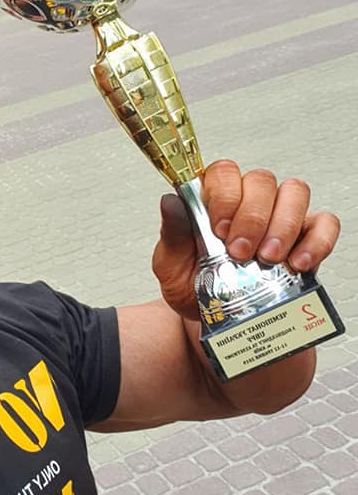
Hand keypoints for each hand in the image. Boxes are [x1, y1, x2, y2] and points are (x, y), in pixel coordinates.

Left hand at [151, 159, 340, 319]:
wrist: (218, 322)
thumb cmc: (194, 288)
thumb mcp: (171, 265)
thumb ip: (173, 234)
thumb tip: (170, 202)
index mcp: (214, 199)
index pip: (224, 172)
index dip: (224, 194)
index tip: (219, 228)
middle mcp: (250, 201)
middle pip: (261, 181)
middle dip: (252, 217)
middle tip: (241, 252)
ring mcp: (281, 216)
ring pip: (294, 193)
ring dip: (283, 225)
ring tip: (268, 258)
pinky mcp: (307, 237)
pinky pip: (324, 224)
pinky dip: (316, 241)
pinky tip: (298, 263)